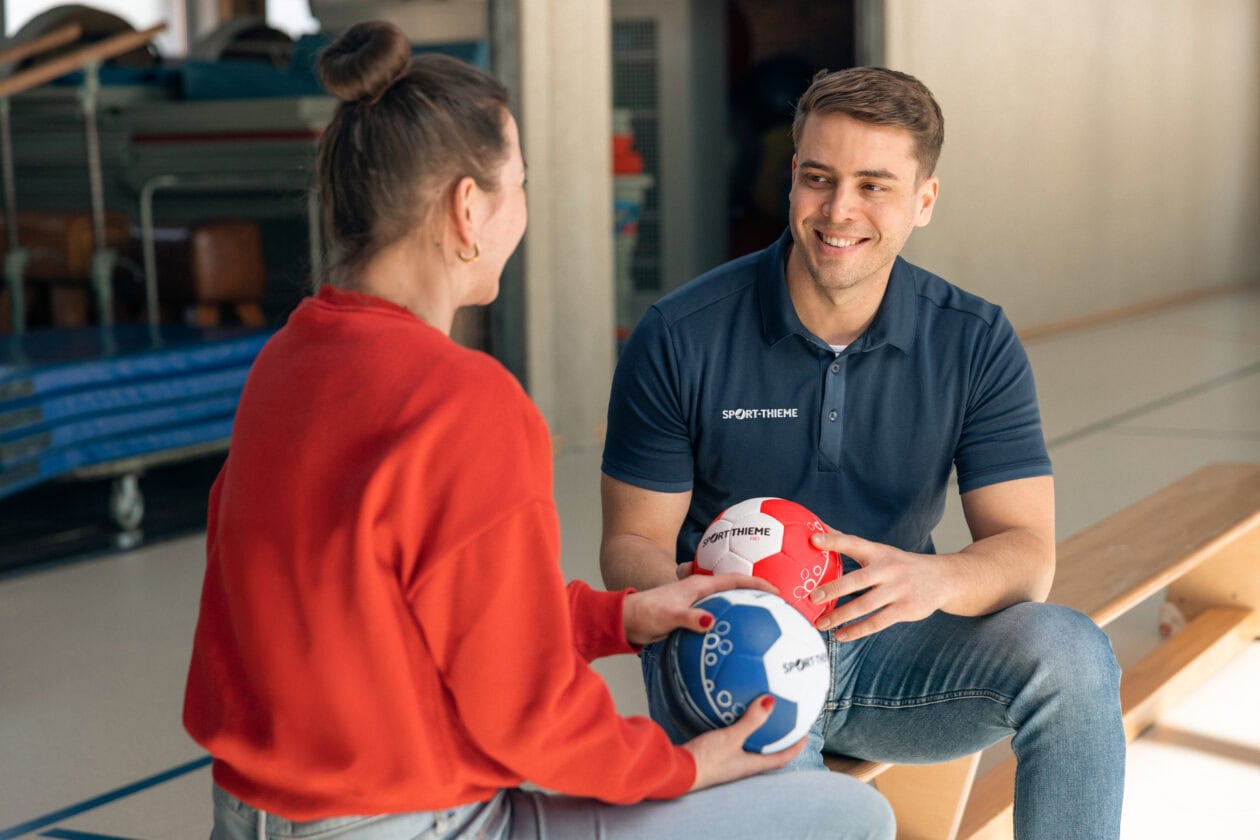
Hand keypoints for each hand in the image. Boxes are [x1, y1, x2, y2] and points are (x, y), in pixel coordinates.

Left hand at [622, 572, 776, 646]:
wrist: (627, 621)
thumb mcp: (668, 615)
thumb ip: (689, 618)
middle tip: (780, 613)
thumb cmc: (645, 613)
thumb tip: (711, 622)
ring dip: (748, 616)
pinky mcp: (694, 621)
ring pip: (730, 609)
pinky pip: (720, 624)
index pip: (736, 580)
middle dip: (760, 600)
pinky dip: (733, 630)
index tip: (779, 594)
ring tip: (768, 631)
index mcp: (700, 585)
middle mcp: (703, 594)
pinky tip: (740, 648)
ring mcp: (699, 607)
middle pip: (738, 593)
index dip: (758, 584)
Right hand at [683, 695, 806, 790]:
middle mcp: (742, 766)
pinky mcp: (714, 756)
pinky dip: (738, 730)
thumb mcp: (731, 737)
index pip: (780, 758)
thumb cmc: (706, 760)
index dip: (795, 748)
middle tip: (785, 724)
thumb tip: (770, 702)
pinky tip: (729, 716)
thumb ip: (751, 721)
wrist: (678, 770)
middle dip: (777, 740)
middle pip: (767, 753)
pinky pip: (733, 742)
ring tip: (760, 717)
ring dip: (757, 735)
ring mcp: (728, 762)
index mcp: (751, 765)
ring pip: (749, 748)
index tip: (805, 735)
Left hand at [806, 529, 950, 640]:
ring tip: (820, 623)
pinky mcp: (905, 609)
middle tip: (812, 597)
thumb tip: (819, 530)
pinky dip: (857, 630)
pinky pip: (877, 622)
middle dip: (834, 589)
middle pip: (858, 579)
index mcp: (878, 552)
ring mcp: (898, 590)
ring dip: (841, 616)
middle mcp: (888, 569)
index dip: (834, 540)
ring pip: (865, 605)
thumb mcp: (880, 551)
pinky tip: (841, 635)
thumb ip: (851, 544)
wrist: (943, 579)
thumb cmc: (901, 565)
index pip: (854, 543)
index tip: (813, 540)